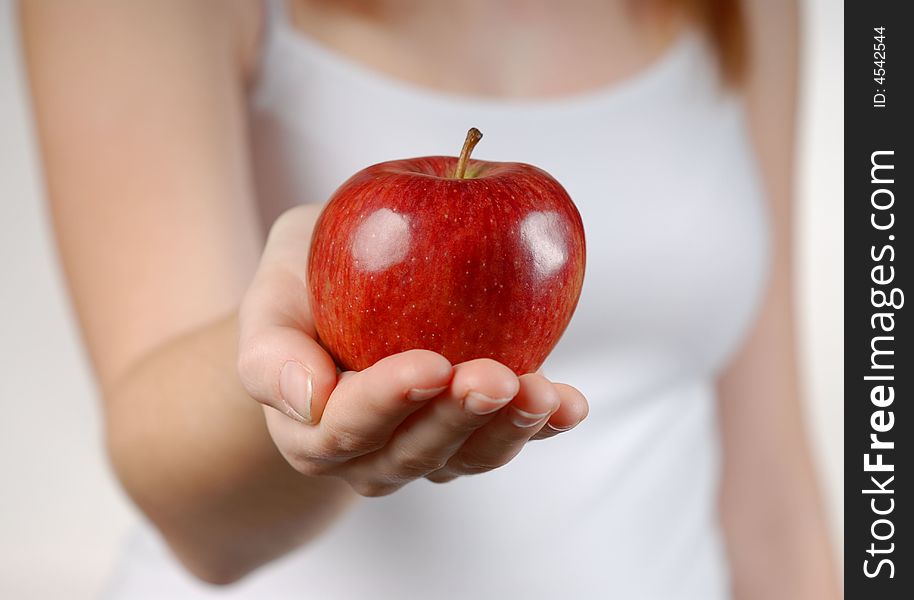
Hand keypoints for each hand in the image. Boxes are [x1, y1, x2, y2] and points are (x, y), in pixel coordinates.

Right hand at [238, 205, 588, 495]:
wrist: (336, 290)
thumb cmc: (301, 285)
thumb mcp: (271, 295)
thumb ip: (270, 350)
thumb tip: (309, 399)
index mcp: (310, 429)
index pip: (346, 427)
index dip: (389, 401)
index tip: (430, 366)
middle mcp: (366, 454)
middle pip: (412, 452)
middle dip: (457, 419)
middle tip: (494, 379)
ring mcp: (422, 448)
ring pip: (465, 457)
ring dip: (507, 429)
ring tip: (542, 393)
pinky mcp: (469, 431)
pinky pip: (504, 437)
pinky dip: (542, 425)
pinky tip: (572, 406)